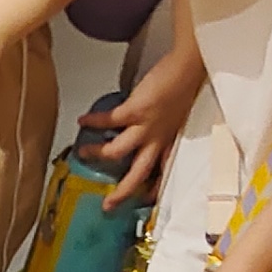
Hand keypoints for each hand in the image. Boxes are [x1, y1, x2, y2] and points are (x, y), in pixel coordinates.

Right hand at [86, 53, 201, 210]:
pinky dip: (94, 121)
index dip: (155, 188)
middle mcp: (159, 138)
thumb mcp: (178, 114)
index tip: (146, 200)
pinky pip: (109, 120)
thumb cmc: (184, 85)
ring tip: (82, 153)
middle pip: (139, 173)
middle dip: (123, 191)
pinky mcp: (136, 110)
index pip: (164, 171)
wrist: (189, 65)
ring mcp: (147, 126)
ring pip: (118, 151)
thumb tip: (146, 130)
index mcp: (170, 140)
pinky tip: (82, 121)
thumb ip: (164, 127)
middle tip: (107, 206)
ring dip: (98, 154)